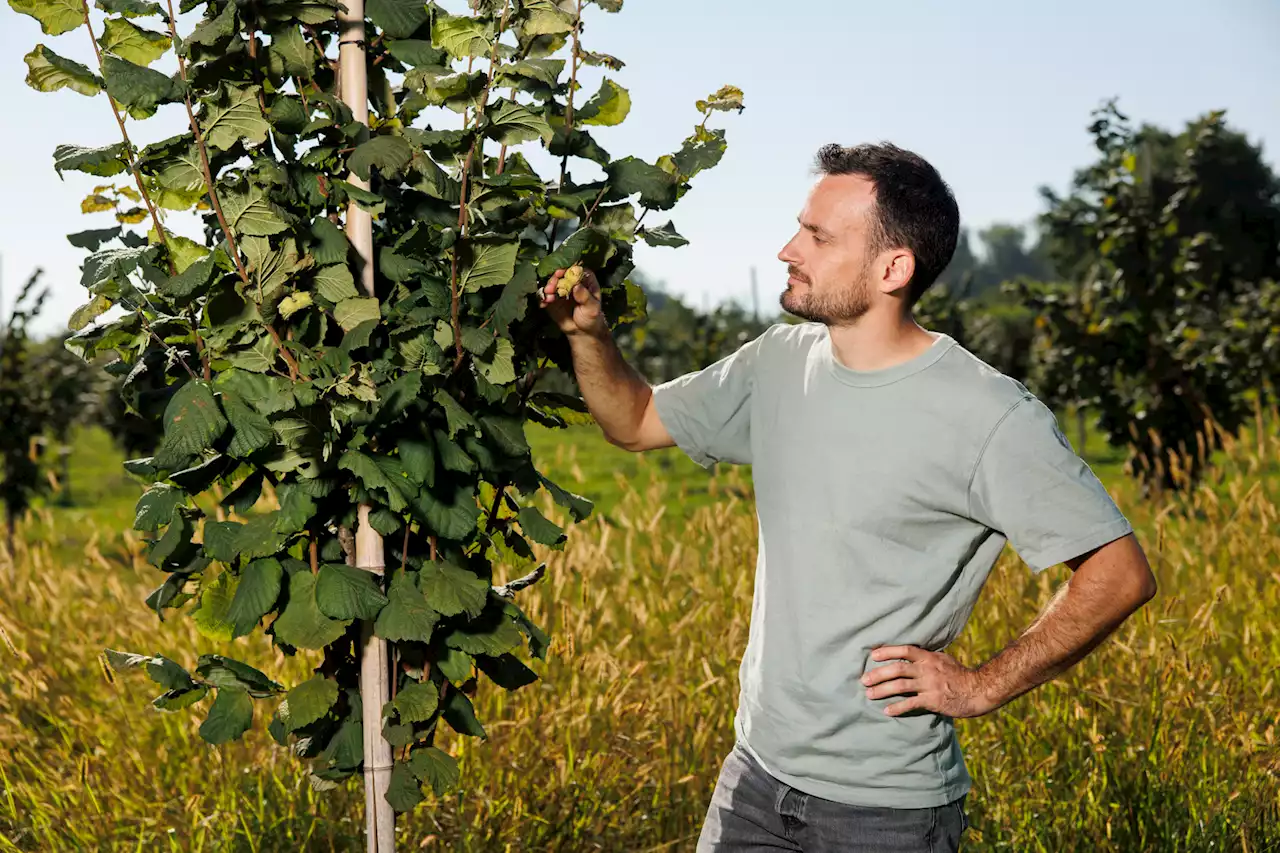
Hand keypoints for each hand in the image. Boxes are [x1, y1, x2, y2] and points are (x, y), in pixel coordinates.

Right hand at [539, 266, 607, 337]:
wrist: (582, 331)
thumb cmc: (591, 317)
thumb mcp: (592, 307)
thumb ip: (585, 297)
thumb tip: (576, 286)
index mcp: (584, 279)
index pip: (574, 269)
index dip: (566, 270)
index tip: (559, 274)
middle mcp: (570, 281)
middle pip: (559, 274)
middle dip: (553, 280)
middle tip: (550, 288)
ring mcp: (560, 289)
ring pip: (550, 283)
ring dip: (547, 289)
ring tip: (548, 298)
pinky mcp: (551, 299)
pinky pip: (544, 295)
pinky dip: (542, 298)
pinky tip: (544, 304)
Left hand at [861, 645, 996, 718]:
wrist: (978, 690)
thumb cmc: (961, 675)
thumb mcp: (944, 660)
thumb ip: (928, 657)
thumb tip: (912, 654)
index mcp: (929, 658)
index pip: (905, 650)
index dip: (887, 651)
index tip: (872, 655)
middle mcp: (927, 670)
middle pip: (897, 669)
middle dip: (878, 674)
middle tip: (864, 680)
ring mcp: (930, 685)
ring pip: (900, 686)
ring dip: (882, 690)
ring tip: (869, 695)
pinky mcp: (933, 701)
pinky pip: (911, 704)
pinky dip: (897, 708)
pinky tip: (887, 711)